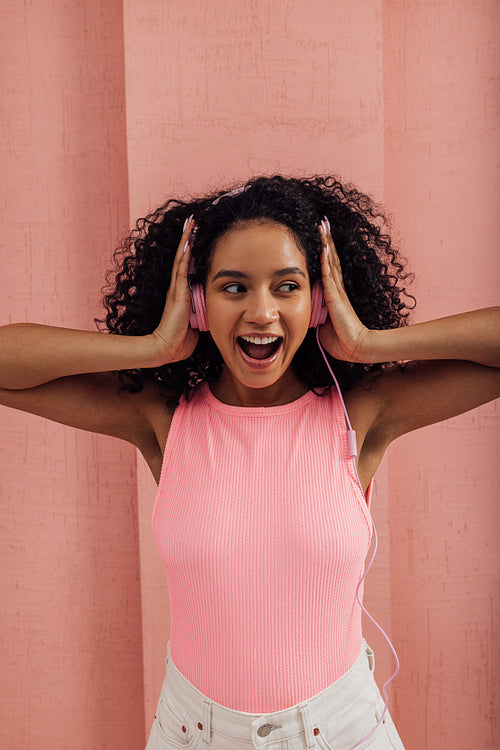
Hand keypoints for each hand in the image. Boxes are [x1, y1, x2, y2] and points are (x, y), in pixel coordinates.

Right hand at [149, 216, 199, 363]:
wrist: (166, 347)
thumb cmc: (179, 340)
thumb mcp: (194, 325)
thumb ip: (200, 315)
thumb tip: (210, 313)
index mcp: (181, 294)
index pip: (186, 267)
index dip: (190, 252)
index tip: (195, 236)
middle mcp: (177, 288)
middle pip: (183, 257)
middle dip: (187, 239)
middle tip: (192, 221)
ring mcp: (176, 289)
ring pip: (182, 258)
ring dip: (186, 240)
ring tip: (191, 223)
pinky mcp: (178, 293)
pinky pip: (182, 269)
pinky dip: (185, 255)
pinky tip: (189, 242)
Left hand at [317, 217, 369, 361]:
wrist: (354, 347)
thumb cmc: (340, 340)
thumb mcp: (324, 324)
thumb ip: (317, 315)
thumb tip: (308, 313)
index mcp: (335, 294)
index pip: (330, 267)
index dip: (326, 250)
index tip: (322, 235)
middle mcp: (337, 288)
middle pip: (332, 257)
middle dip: (327, 239)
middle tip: (323, 221)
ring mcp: (337, 290)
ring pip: (331, 261)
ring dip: (326, 242)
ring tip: (323, 225)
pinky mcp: (335, 296)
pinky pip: (329, 274)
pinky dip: (326, 260)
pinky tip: (323, 247)